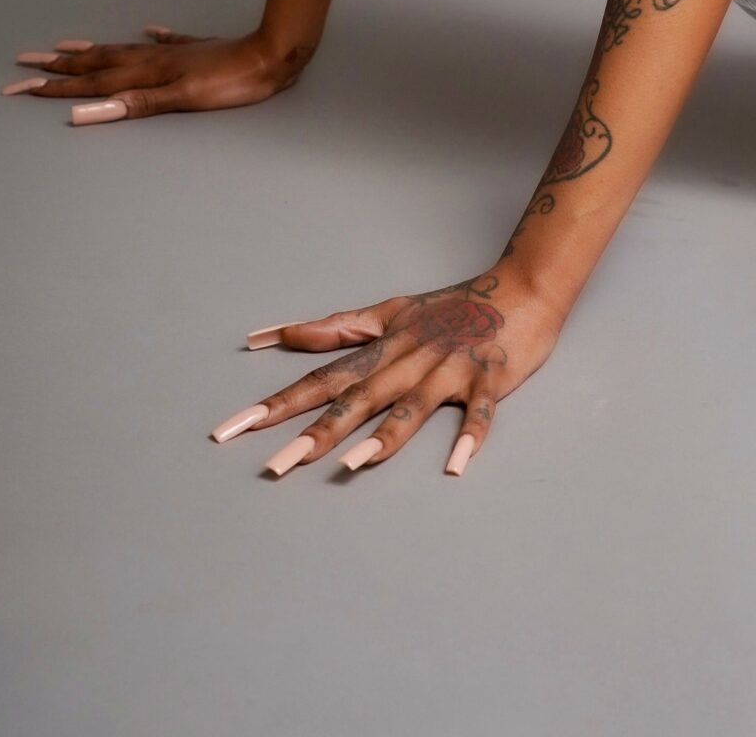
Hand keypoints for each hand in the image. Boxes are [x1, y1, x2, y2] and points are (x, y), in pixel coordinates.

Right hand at [1, 25, 310, 121]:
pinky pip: (165, 42)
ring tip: (67, 45)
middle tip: (25, 62)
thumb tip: (86, 111)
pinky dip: (151, 38)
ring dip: (92, 50)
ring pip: (123, 50)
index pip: (91, 83)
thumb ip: (133, 105)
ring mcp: (174, 52)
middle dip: (59, 66)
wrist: (272, 55)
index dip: (55, 87)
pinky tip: (149, 30)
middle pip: (98, 63)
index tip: (20, 87)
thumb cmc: (232, 82)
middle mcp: (154, 59)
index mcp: (146, 73)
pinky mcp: (196, 50)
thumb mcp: (181, 98)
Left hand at [208, 269, 564, 477]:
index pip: (320, 377)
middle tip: (274, 468)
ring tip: (351, 466)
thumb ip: (333, 329)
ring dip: (383, 436)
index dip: (276, 403)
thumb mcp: (389, 311)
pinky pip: (479, 412)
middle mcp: (409, 358)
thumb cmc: (453, 305)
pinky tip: (456, 465)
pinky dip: (469, 436)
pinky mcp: (489, 378)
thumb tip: (273, 336)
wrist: (522, 288)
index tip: (233, 430)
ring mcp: (449, 369)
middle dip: (313, 433)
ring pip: (411, 406)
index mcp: (383, 346)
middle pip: (355, 398)